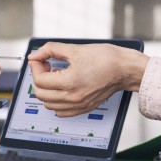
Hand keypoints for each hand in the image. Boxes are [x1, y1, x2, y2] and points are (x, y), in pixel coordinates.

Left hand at [27, 42, 148, 117]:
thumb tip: (36, 54)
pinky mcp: (84, 108)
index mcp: (70, 82)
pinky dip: (55, 101)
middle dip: (38, 78)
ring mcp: (78, 105)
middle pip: (40, 94)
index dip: (36, 67)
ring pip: (48, 105)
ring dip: (46, 90)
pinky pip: (60, 112)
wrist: (125, 70)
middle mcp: (73, 98)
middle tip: (46, 66)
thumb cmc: (106, 58)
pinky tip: (62, 88)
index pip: (40, 80)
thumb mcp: (75, 49)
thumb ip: (51, 50)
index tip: (39, 59)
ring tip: (55, 76)